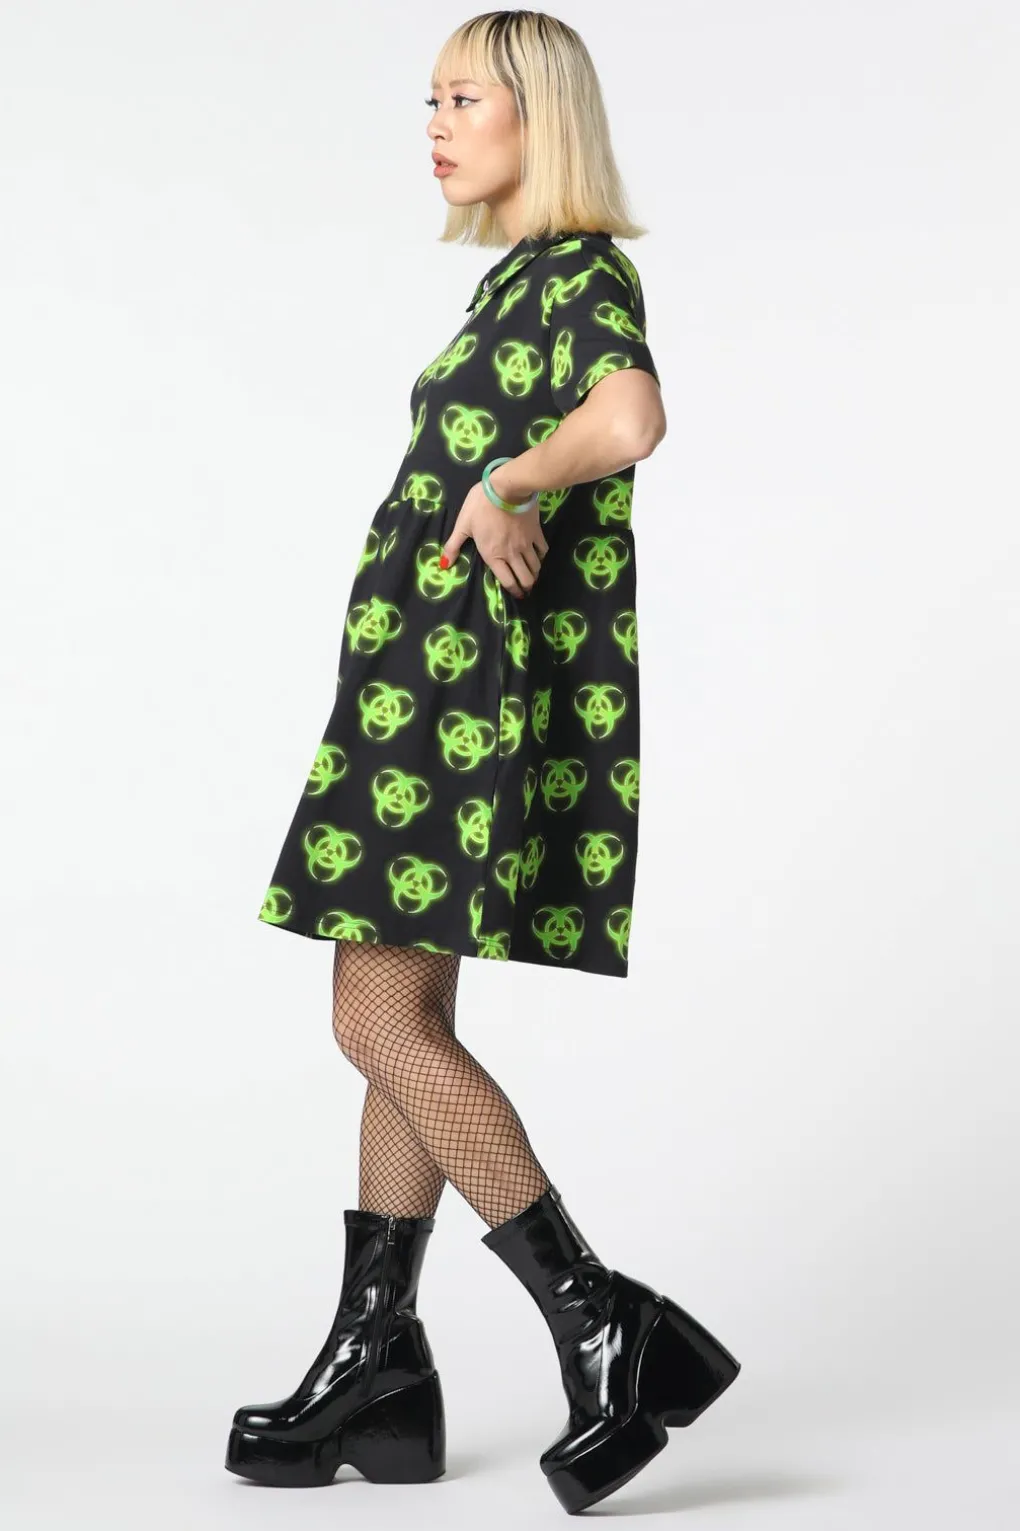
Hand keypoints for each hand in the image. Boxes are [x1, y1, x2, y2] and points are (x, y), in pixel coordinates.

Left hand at [439, 478, 547, 597]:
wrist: (505, 488)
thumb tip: (444, 565)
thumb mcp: (463, 525)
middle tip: (526, 587)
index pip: (508, 581)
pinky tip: (538, 555)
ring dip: (535, 573)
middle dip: (527, 586)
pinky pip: (543, 549)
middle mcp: (512, 554)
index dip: (514, 591)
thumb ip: (454, 546)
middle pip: (526, 578)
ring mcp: (526, 544)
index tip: (517, 594)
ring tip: (532, 574)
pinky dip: (541, 555)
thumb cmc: (480, 506)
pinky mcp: (536, 532)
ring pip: (536, 566)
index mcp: (493, 555)